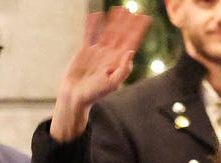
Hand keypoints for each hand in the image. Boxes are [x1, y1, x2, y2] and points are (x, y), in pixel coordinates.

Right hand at [50, 7, 151, 141]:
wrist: (75, 96)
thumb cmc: (94, 93)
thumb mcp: (112, 83)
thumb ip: (123, 70)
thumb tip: (131, 52)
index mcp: (118, 62)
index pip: (131, 42)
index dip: (138, 30)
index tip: (145, 18)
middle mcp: (109, 55)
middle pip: (121, 34)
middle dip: (127, 22)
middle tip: (132, 9)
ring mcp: (98, 52)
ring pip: (108, 32)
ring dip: (114, 20)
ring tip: (118, 8)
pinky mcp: (85, 51)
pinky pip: (90, 34)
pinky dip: (93, 24)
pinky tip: (96, 15)